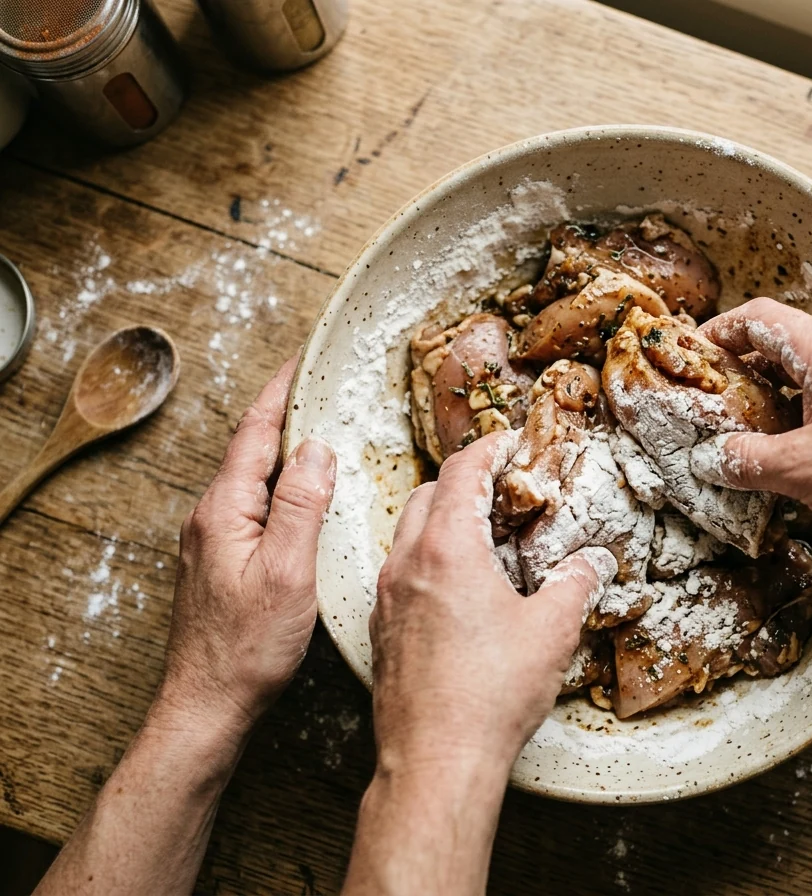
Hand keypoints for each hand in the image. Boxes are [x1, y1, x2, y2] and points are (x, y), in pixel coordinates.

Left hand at [160, 357, 336, 734]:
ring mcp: (215, 539)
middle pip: (254, 449)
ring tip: (325, 431)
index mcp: (224, 510)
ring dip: (289, 451)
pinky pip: (258, 506)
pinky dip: (286, 487)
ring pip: (256, 479)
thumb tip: (317, 449)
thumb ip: (302, 506)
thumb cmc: (247, 648)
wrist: (208, 704)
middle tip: (324, 386)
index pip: (256, 432)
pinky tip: (309, 495)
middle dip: (288, 413)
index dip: (281, 391)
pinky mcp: (225, 561)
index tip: (303, 359)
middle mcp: (212, 517)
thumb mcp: (288, 572)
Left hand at [369, 432, 616, 776]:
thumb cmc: (489, 696)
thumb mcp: (552, 631)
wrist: (435, 761)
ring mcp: (388, 598)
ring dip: (440, 520)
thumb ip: (575, 584)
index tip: (506, 442)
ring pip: (408, 534)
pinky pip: (400, 573)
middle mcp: (407, 565)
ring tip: (482, 536)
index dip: (487, 450)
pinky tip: (459, 589)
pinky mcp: (382, 631)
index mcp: (447, 550)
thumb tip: (592, 562)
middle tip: (499, 488)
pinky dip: (427, 559)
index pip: (461, 473)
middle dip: (462, 482)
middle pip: (426, 495)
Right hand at [697, 298, 811, 566]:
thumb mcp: (800, 470)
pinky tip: (796, 456)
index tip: (693, 354)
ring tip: (748, 434)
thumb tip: (711, 460)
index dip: (720, 332)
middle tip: (714, 403)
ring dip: (777, 400)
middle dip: (745, 372)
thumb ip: (746, 462)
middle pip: (786, 346)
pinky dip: (808, 418)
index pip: (761, 319)